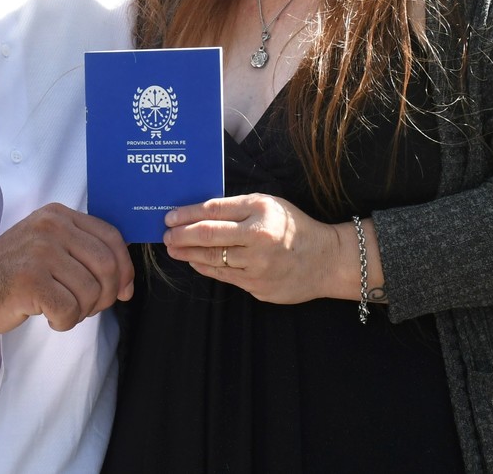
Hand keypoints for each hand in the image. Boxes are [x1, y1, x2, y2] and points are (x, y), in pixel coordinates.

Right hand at [0, 203, 133, 334]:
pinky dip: (65, 322)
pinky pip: (70, 309)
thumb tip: (126, 283)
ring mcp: (40, 252)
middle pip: (106, 266)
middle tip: (89, 307)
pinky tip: (49, 317)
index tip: (125, 290)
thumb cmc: (15, 271)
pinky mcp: (30, 280)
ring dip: (82, 311)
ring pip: (90, 291)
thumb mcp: (49, 245)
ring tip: (61, 309)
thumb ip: (85, 252)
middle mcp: (51, 227)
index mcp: (59, 215)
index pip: (111, 237)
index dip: (125, 268)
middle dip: (106, 295)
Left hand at [163, 193, 359, 305]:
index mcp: (261, 212)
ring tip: (174, 248)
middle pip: (208, 236)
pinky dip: (205, 267)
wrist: (326, 260)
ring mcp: (258, 266)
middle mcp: (258, 238)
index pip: (214, 210)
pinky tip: (195, 261)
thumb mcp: (269, 205)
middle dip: (181, 235)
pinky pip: (224, 276)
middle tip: (165, 234)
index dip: (187, 214)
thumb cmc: (294, 227)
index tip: (170, 216)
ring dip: (188, 254)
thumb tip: (201, 212)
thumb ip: (238, 207)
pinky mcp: (258, 287)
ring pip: (212, 259)